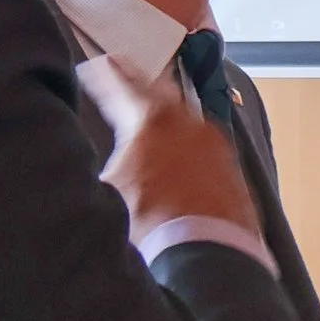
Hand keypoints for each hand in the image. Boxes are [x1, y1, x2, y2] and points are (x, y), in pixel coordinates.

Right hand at [81, 55, 260, 247]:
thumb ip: (104, 163)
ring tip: (151, 112)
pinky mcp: (230, 166)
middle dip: (137, 84)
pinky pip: (203, 141)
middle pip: (157, 92)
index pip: (119, 85)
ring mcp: (213, 142)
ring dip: (165, 111)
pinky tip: (180, 150)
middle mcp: (186, 121)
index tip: (95, 66)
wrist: (206, 254)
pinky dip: (186, 139)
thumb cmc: (151, 223)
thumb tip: (89, 160)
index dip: (102, 75)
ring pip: (184, 115)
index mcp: (150, 119)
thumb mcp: (108, 188)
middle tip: (124, 75)